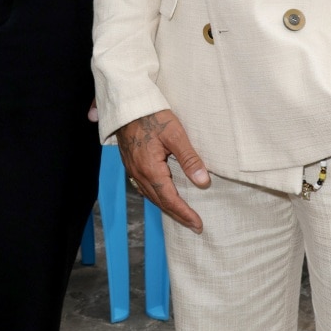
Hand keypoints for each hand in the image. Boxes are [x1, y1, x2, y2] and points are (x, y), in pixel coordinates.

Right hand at [117, 109, 209, 231]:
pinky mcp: (131, 165)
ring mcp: (133, 170)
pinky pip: (145, 188)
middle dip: (178, 215)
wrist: (127, 105)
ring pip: (151, 197)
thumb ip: (189, 159)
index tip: (198, 224)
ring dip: (167, 208)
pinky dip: (157, 197)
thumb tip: (203, 182)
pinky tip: (164, 197)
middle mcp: (139, 174)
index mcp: (151, 170)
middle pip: (160, 202)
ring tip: (182, 215)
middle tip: (195, 225)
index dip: (185, 214)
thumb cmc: (152, 116)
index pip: (170, 199)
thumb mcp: (176, 134)